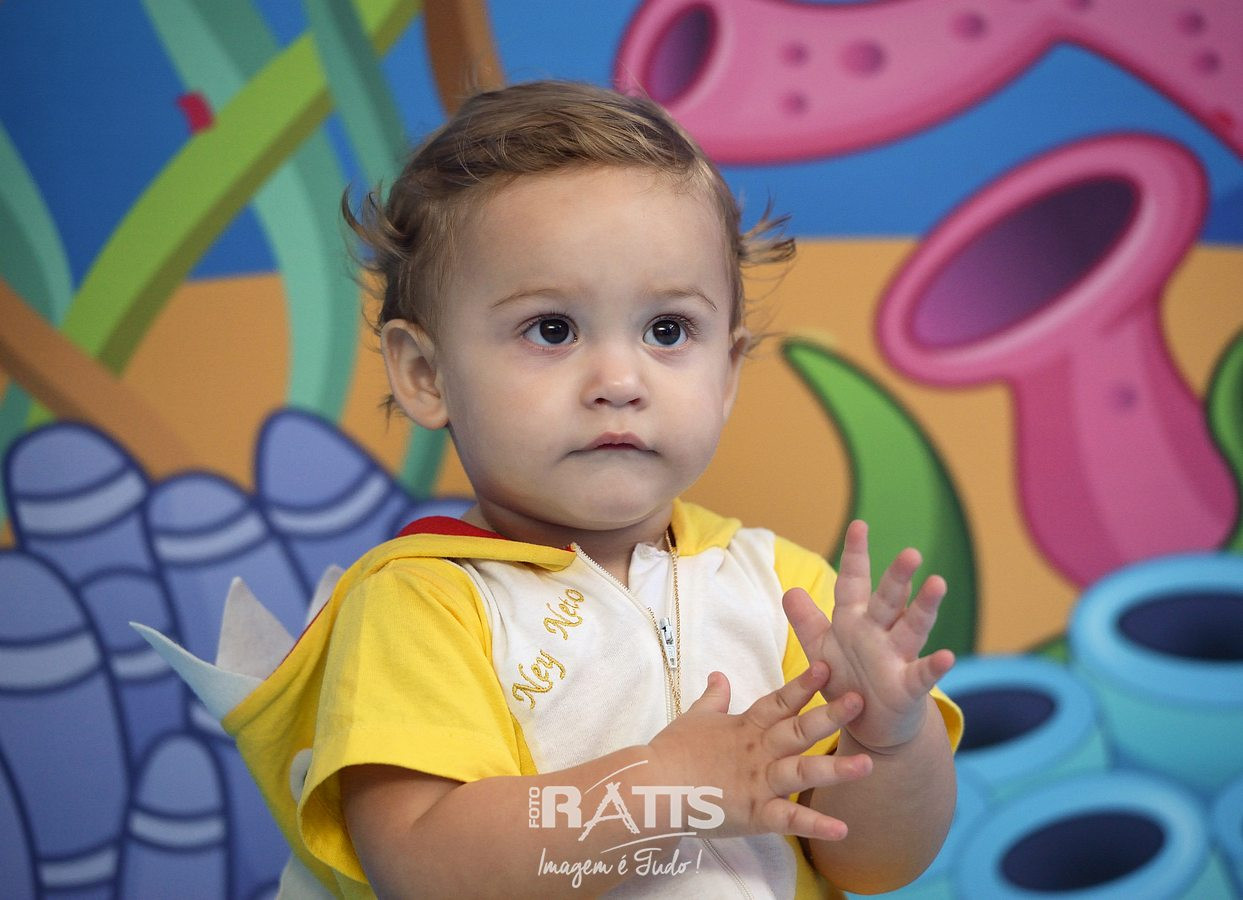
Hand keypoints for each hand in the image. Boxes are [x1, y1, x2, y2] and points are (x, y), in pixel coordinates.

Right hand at [646, 663, 871, 841]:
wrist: (652, 787)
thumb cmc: (672, 751)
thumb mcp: (695, 717)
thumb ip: (714, 698)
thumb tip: (718, 675)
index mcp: (746, 727)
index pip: (779, 701)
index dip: (803, 684)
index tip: (828, 666)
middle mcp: (758, 752)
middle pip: (798, 730)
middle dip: (830, 715)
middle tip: (860, 700)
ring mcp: (758, 782)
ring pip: (801, 772)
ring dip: (834, 769)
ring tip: (867, 765)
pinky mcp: (754, 814)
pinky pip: (788, 821)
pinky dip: (814, 826)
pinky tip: (842, 829)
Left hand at [784, 520, 954, 752]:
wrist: (868, 725)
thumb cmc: (846, 680)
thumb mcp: (821, 650)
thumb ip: (806, 621)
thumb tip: (789, 589)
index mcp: (854, 621)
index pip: (854, 582)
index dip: (856, 555)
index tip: (859, 525)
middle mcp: (878, 633)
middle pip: (888, 600)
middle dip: (897, 576)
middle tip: (910, 551)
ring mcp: (896, 658)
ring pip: (911, 627)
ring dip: (925, 607)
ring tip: (938, 583)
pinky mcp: (908, 688)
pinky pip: (921, 675)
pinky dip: (934, 666)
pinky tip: (946, 656)